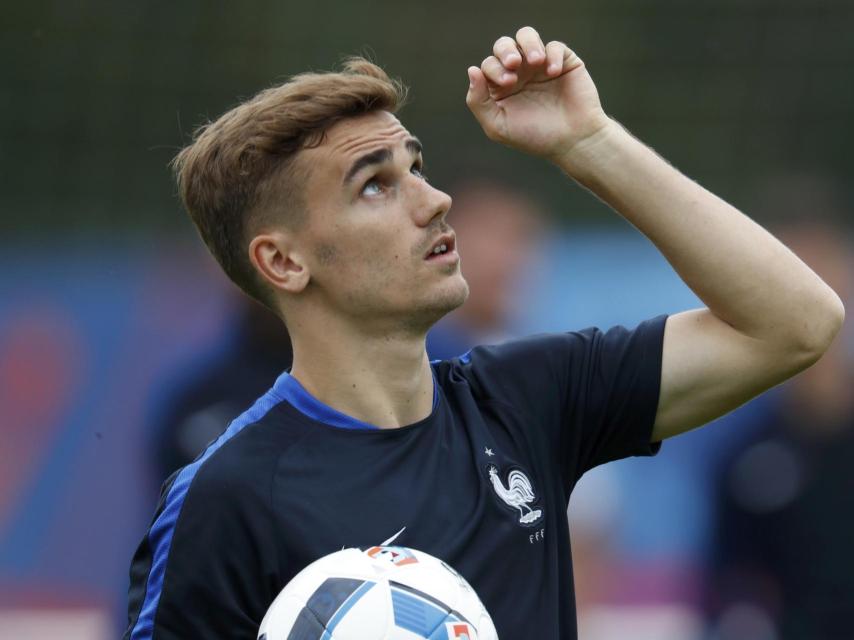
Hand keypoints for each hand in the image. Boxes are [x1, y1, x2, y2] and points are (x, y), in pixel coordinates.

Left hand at [465, 26, 610, 162]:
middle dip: (505, 51)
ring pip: (526, 36)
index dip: (493, 68)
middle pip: (503, 46)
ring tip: (535, 60)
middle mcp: (518, 73)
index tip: (508, 83)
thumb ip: (478, 101)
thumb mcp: (498, 126)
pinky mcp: (563, 62)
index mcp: (500, 87)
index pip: (488, 65)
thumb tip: (472, 70)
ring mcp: (540, 66)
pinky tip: (553, 73)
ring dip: (527, 43)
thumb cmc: (534, 137)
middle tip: (513, 65)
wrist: (572, 142)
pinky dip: (552, 55)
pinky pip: (555, 46)